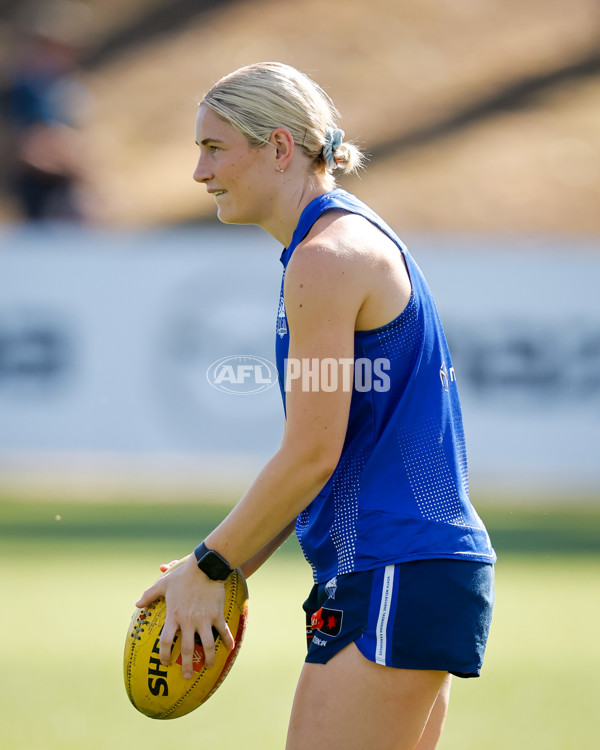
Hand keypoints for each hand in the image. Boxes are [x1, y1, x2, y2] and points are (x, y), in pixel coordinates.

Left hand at [135, 554, 234, 678]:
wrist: (205, 567)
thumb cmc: (183, 575)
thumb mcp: (163, 584)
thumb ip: (149, 595)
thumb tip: (137, 604)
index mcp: (174, 615)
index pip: (166, 641)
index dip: (165, 655)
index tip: (165, 663)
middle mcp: (188, 621)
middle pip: (188, 649)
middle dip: (187, 665)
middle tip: (187, 676)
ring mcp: (204, 619)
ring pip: (208, 645)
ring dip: (209, 659)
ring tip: (208, 667)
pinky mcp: (217, 614)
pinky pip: (223, 631)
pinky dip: (228, 640)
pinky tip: (230, 648)